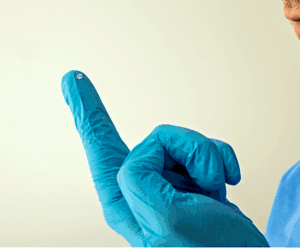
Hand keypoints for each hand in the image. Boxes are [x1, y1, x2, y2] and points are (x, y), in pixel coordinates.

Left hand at [61, 70, 268, 246]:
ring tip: (216, 193)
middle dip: (188, 150)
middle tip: (208, 182)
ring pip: (187, 143)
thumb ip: (142, 180)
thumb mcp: (168, 219)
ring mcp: (171, 187)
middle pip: (159, 140)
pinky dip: (223, 162)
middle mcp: (143, 191)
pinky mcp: (195, 185)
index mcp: (127, 200)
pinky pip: (208, 152)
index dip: (87, 110)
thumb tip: (141, 156)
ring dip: (210, 161)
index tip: (72, 78)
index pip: (101, 147)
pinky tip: (227, 184)